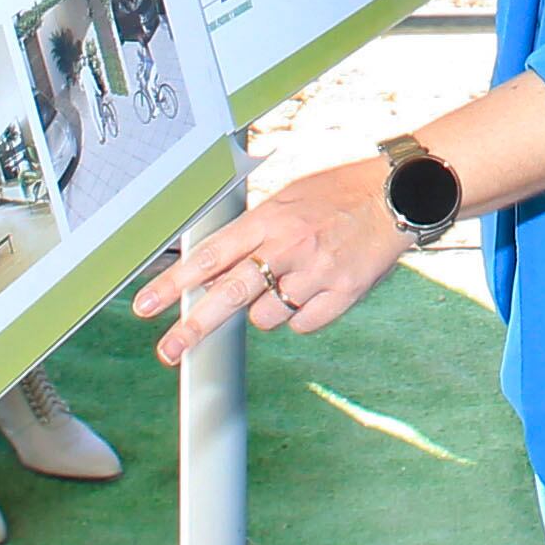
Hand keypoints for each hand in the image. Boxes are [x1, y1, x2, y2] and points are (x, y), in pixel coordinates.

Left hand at [133, 158, 409, 364]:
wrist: (399, 194)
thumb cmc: (337, 194)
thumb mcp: (286, 200)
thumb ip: (251, 235)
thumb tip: (214, 275)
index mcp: (269, 219)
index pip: (210, 256)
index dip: (173, 284)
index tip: (146, 307)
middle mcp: (289, 246)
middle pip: (229, 295)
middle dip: (193, 327)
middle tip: (168, 351)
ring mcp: (316, 271)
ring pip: (267, 316)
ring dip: (267, 308)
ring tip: (292, 279)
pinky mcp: (344, 293)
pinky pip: (303, 323)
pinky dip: (302, 315)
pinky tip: (316, 288)